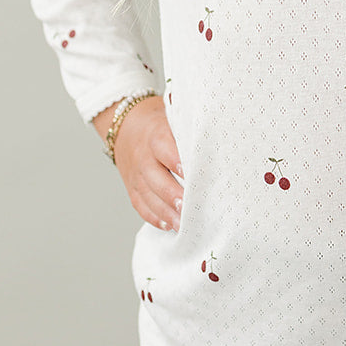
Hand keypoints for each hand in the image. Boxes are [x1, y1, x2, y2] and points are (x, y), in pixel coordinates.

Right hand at [92, 96, 182, 230]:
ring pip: (148, 196)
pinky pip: (140, 205)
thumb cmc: (160, 124)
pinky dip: (153, 217)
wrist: (126, 125)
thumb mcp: (172, 119)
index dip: (177, 162)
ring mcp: (135, 175)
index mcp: (155, 137)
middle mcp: (143, 157)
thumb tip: (219, 142)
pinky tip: (168, 226)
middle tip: (188, 208)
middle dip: (172, 195)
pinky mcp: (132, 187)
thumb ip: (189, 131)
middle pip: (155, 178)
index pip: (164, 149)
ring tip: (182, 225)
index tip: (192, 175)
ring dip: (165, 212)